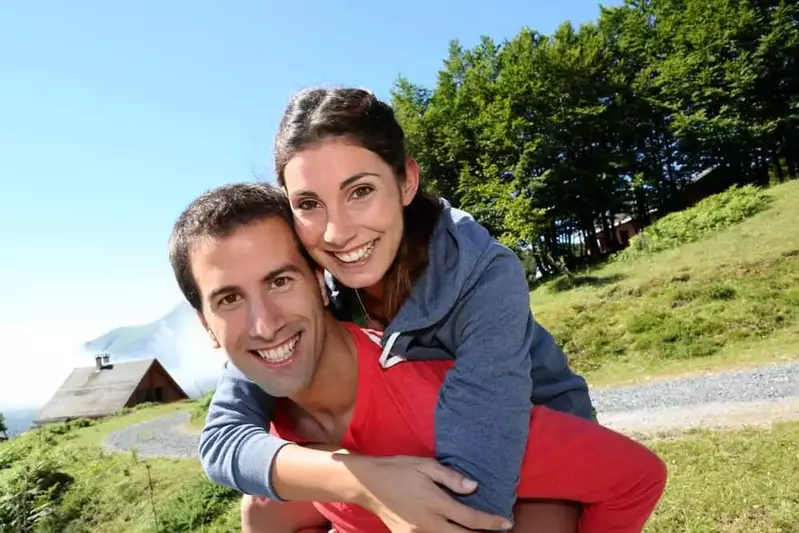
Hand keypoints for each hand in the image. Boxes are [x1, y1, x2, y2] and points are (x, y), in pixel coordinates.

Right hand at [352, 455, 512, 532]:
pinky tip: (449, 529)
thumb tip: (474, 487)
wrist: (367, 484)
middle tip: (497, 531)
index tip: (507, 523)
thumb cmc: (398, 469)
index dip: (491, 522)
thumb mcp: (426, 465)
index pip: (470, 518)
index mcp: (435, 502)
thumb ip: (451, 478)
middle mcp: (428, 522)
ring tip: (475, 531)